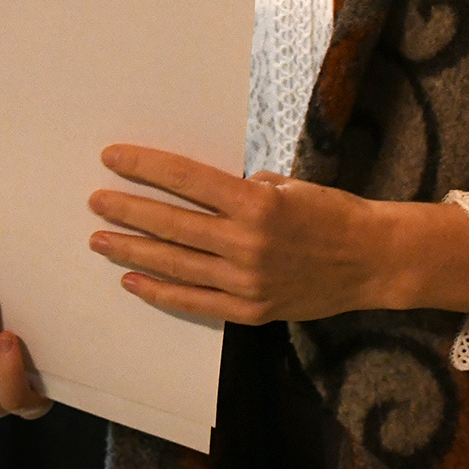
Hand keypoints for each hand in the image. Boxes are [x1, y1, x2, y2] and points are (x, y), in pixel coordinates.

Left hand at [86, 144, 468, 324]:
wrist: (373, 261)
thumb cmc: (331, 212)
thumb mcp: (288, 185)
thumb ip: (244, 189)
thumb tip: (201, 189)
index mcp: (257, 202)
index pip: (187, 180)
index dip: (145, 166)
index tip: (112, 158)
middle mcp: (247, 242)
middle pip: (173, 223)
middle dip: (128, 209)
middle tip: (95, 200)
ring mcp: (247, 280)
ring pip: (176, 264)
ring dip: (134, 250)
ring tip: (100, 239)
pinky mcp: (251, 310)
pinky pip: (196, 302)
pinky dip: (161, 292)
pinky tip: (133, 281)